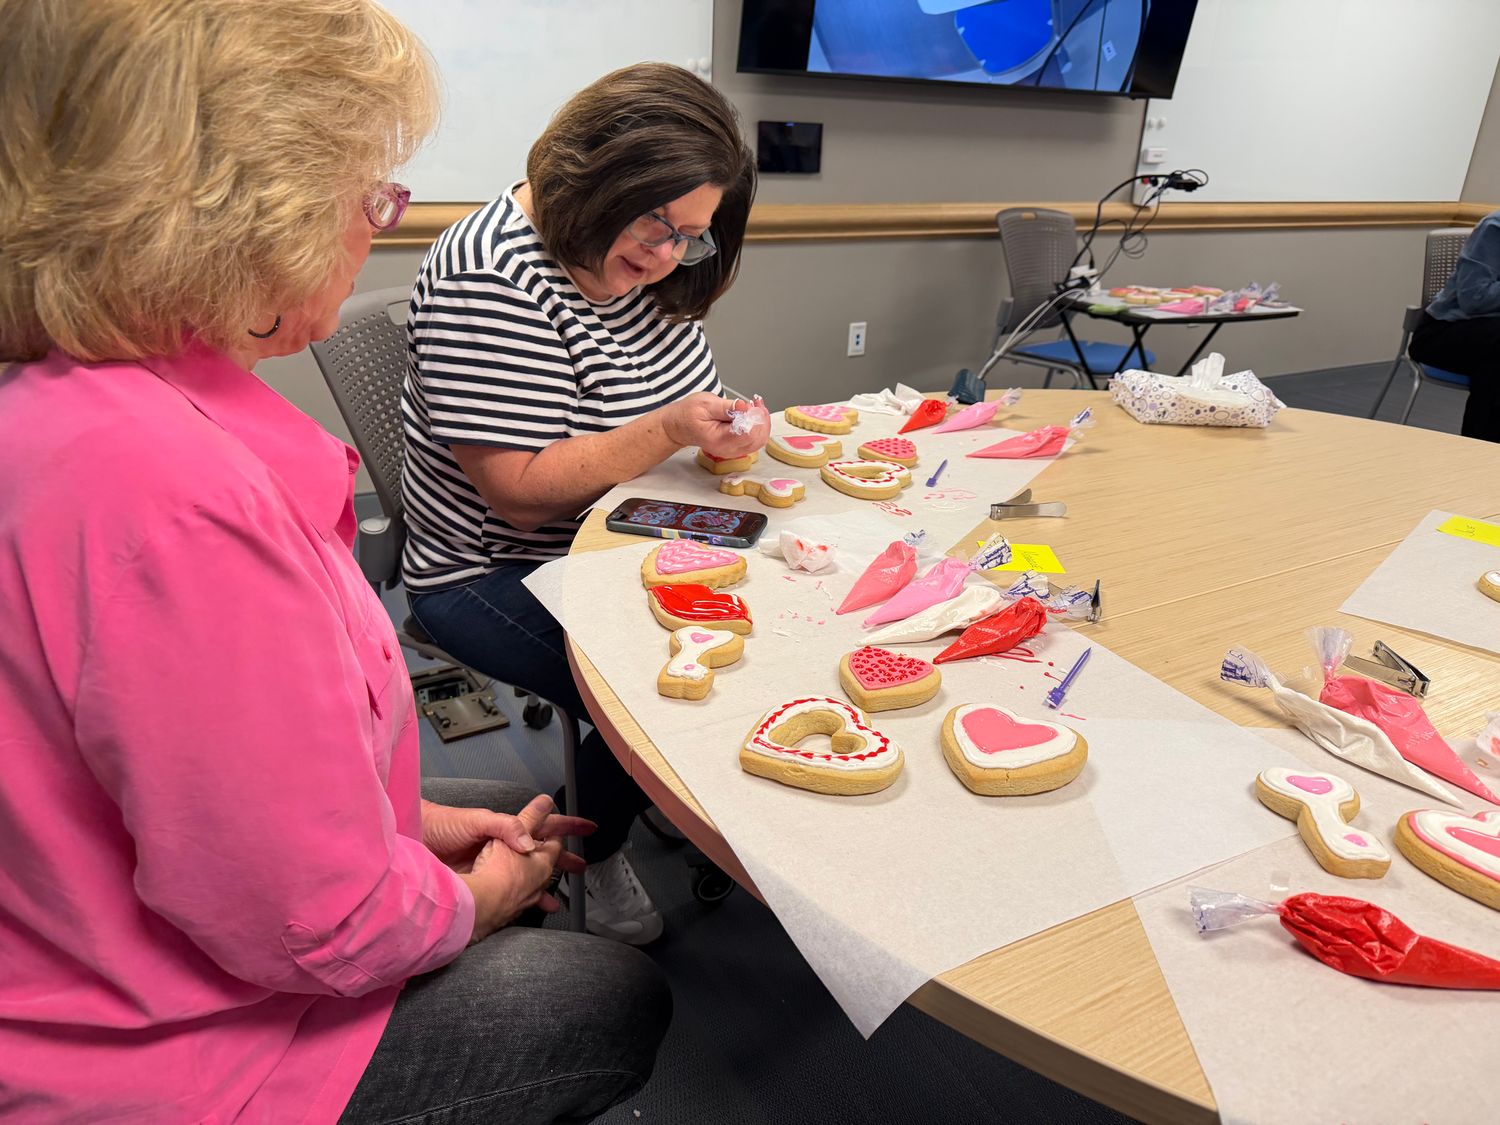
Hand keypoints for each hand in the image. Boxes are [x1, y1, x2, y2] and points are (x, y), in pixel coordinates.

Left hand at [456, 796, 587, 940]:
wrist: (414, 841)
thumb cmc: (442, 825)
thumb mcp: (475, 821)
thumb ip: (504, 827)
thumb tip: (531, 844)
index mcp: (507, 829)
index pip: (544, 825)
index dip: (567, 826)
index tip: (588, 828)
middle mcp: (503, 848)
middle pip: (541, 853)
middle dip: (563, 859)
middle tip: (582, 866)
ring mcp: (493, 867)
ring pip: (527, 877)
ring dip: (544, 886)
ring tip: (557, 897)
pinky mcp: (481, 883)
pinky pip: (509, 893)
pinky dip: (521, 902)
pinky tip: (525, 910)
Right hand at [662, 392, 769, 459]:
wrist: (679, 426)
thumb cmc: (688, 414)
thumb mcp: (704, 404)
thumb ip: (726, 407)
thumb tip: (745, 406)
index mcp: (720, 440)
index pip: (748, 434)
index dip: (754, 417)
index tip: (750, 404)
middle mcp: (728, 449)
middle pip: (758, 439)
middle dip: (761, 419)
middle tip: (755, 402)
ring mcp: (734, 450)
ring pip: (759, 440)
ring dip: (762, 421)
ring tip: (755, 405)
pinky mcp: (737, 447)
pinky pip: (755, 439)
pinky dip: (758, 425)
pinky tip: (753, 412)